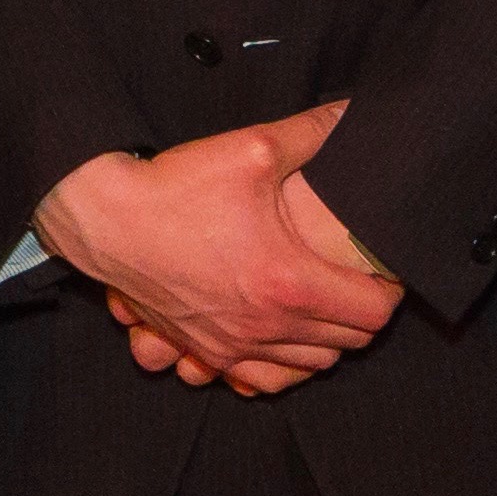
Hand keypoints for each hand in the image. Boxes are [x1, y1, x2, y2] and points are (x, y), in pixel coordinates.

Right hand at [42, 101, 398, 393]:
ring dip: (326, 342)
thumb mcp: (253, 148)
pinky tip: (282, 338)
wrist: (106, 219)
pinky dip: (282, 367)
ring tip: (326, 306)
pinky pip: (261, 383)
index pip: (372, 313)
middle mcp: (265, 326)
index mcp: (289, 283)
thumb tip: (353, 112)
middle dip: (362, 313)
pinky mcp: (204, 351)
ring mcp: (233, 346)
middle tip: (360, 280)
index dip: (390, 292)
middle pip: (346, 344)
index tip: (387, 271)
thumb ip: (313, 133)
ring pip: (307, 367)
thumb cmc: (177, 186)